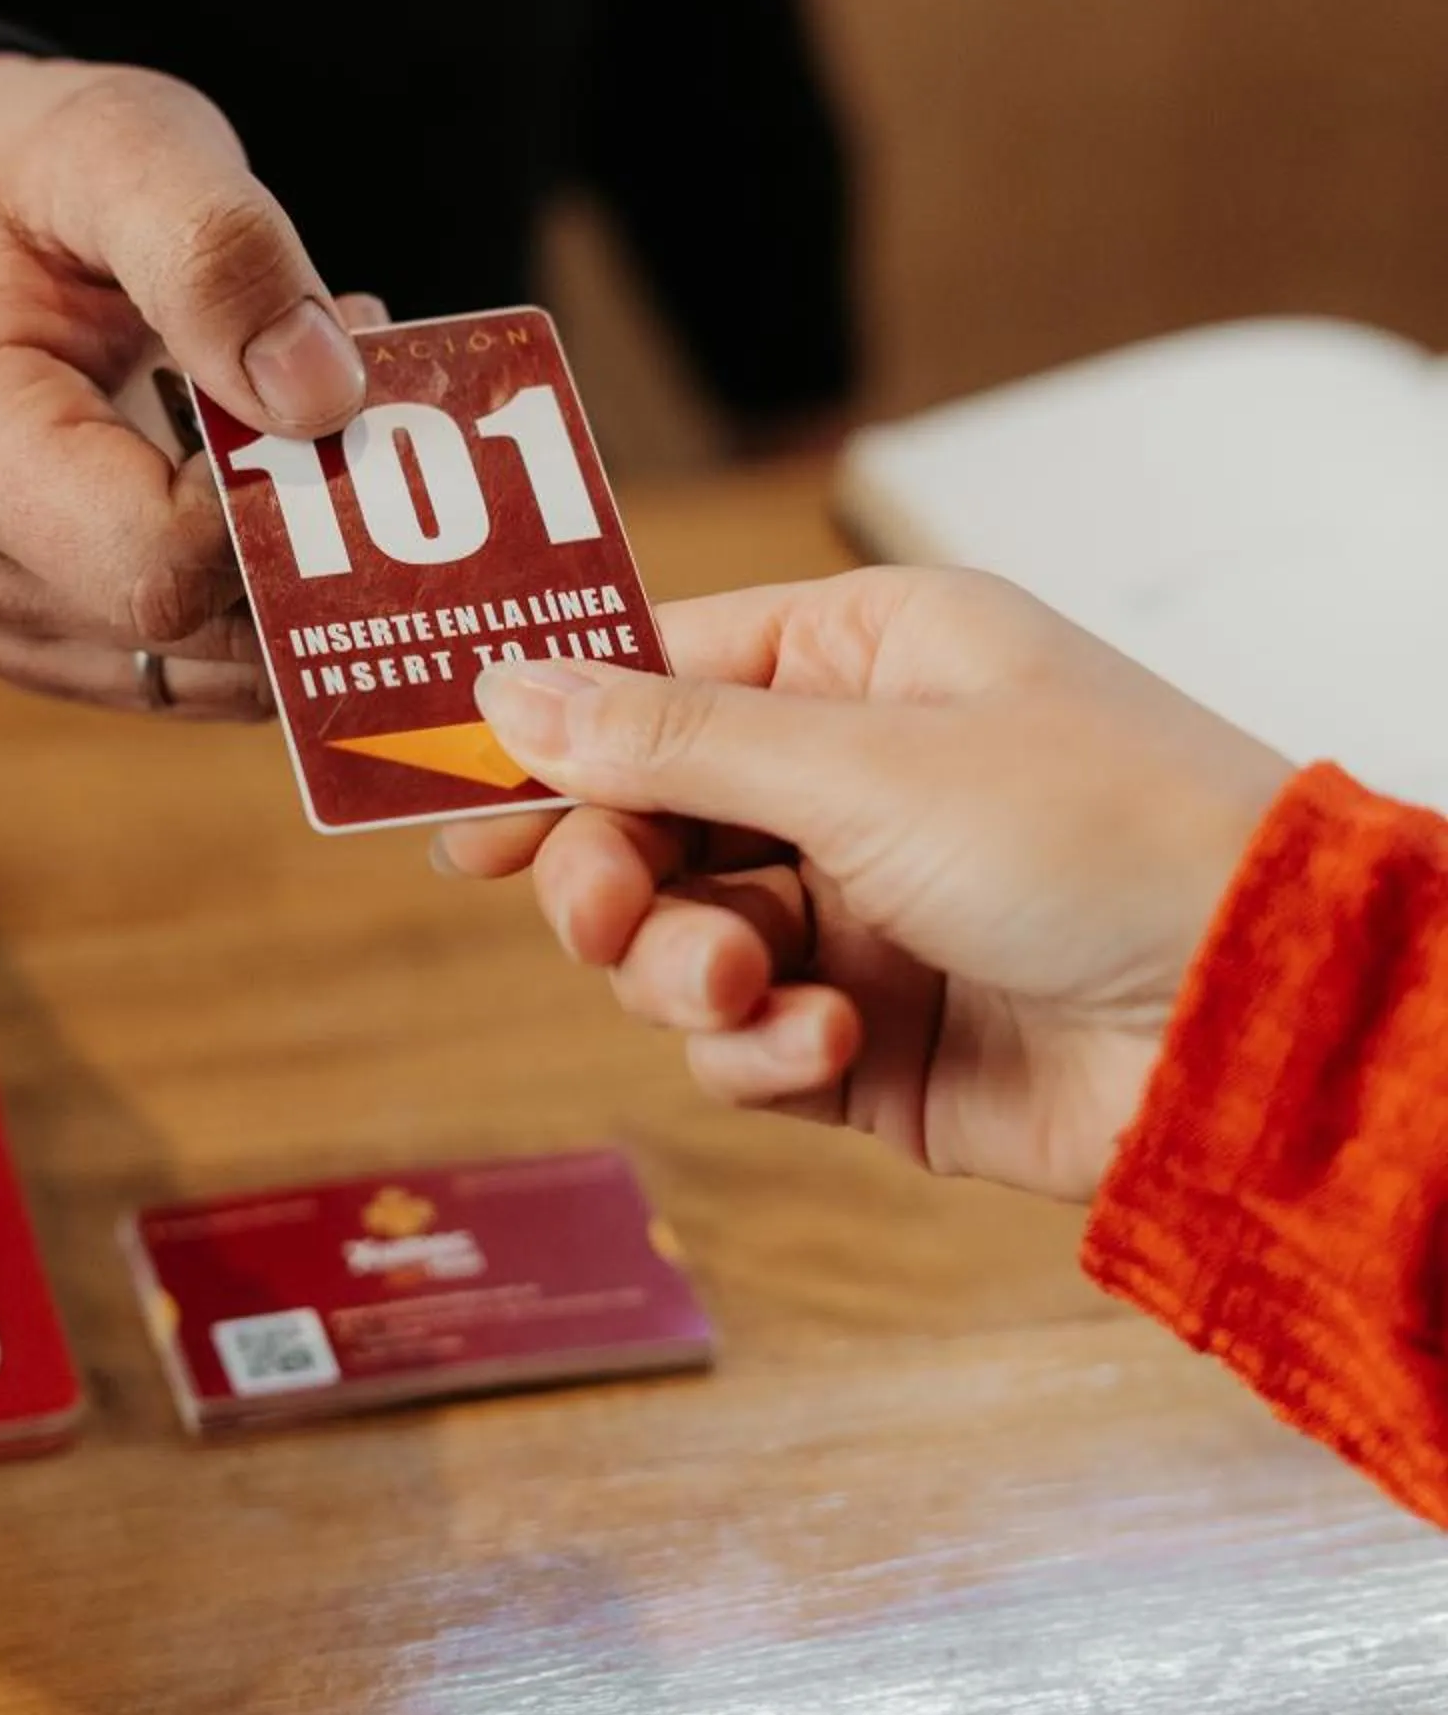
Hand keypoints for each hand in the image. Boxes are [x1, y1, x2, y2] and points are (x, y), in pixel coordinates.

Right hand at [0, 53, 382, 713]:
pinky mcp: (46, 644)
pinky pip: (202, 670)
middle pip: (200, 628)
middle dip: (308, 523)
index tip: (324, 377)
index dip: (277, 500)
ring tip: (288, 409)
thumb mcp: (121, 143)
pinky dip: (264, 587)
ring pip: (219, 667)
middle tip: (340, 377)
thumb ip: (218, 252)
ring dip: (298, 559)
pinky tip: (256, 468)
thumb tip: (320, 397)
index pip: (160, 566)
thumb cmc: (27, 176)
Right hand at [439, 570, 1289, 1199]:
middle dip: (609, 873)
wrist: (1259, 1022)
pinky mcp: (875, 1041)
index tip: (455, 803)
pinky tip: (830, 1045)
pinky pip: (745, 1043)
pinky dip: (761, 1053)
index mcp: (864, 662)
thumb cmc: (1105, 834)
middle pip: (643, 818)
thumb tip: (505, 687)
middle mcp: (855, 778)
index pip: (657, 675)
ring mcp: (863, 911)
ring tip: (757, 987)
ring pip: (677, 941)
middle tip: (601, 910)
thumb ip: (670, 739)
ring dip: (688, 972)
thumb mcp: (867, 764)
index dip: (552, 736)